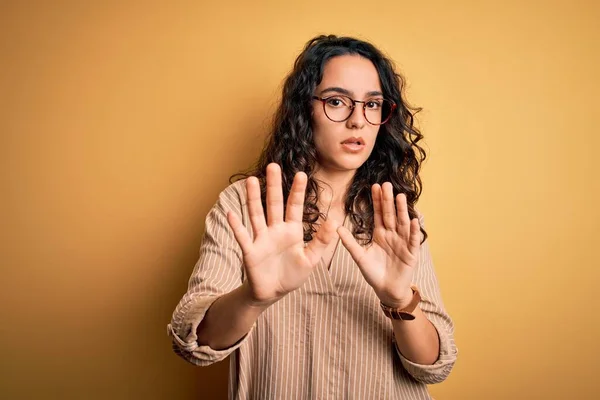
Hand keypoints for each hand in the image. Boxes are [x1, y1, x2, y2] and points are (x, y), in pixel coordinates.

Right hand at [226, 163, 338, 306]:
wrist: (272, 293)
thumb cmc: (292, 275)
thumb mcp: (311, 260)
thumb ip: (321, 241)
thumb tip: (334, 222)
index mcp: (292, 231)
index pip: (295, 207)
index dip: (298, 191)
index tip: (301, 174)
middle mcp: (275, 230)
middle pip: (274, 204)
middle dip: (274, 185)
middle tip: (272, 165)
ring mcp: (261, 239)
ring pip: (257, 214)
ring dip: (253, 198)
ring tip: (251, 180)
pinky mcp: (250, 251)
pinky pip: (243, 237)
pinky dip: (237, 226)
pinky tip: (231, 213)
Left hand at [337, 182, 420, 307]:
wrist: (386, 290)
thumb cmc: (373, 273)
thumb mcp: (359, 257)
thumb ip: (350, 242)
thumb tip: (337, 228)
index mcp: (380, 234)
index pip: (379, 214)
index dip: (377, 201)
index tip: (375, 186)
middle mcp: (392, 235)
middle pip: (390, 214)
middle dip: (389, 200)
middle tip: (387, 184)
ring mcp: (403, 242)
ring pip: (402, 223)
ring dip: (402, 210)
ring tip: (400, 197)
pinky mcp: (411, 253)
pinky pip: (412, 240)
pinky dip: (413, 230)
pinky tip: (413, 220)